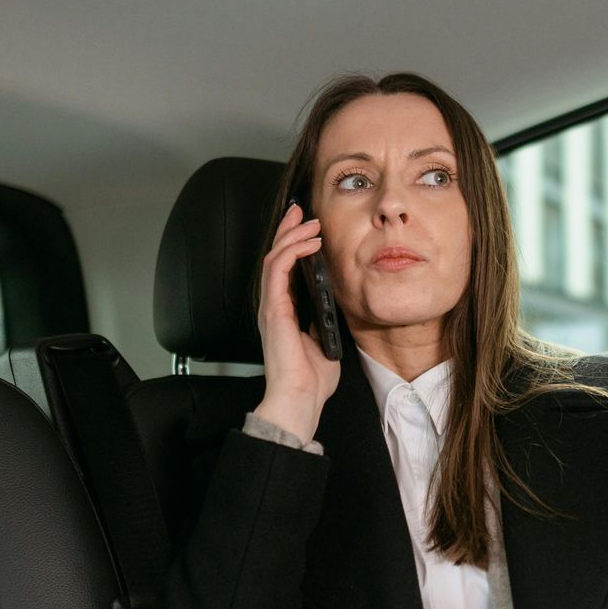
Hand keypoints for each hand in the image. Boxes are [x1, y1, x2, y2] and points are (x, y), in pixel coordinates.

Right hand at [253, 201, 342, 436]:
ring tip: (310, 221)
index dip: (293, 244)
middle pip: (275, 256)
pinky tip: (308, 242)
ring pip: (274, 257)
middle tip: (300, 209)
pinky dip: (291, 251)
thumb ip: (326, 320)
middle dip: (288, 230)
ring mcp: (271, 306)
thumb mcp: (326, 340)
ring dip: (292, 235)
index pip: (285, 269)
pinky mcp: (273, 309)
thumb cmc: (312, 379)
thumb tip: (336, 303)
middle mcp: (275, 305)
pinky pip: (277, 270)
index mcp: (286, 312)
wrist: (300, 399)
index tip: (307, 226)